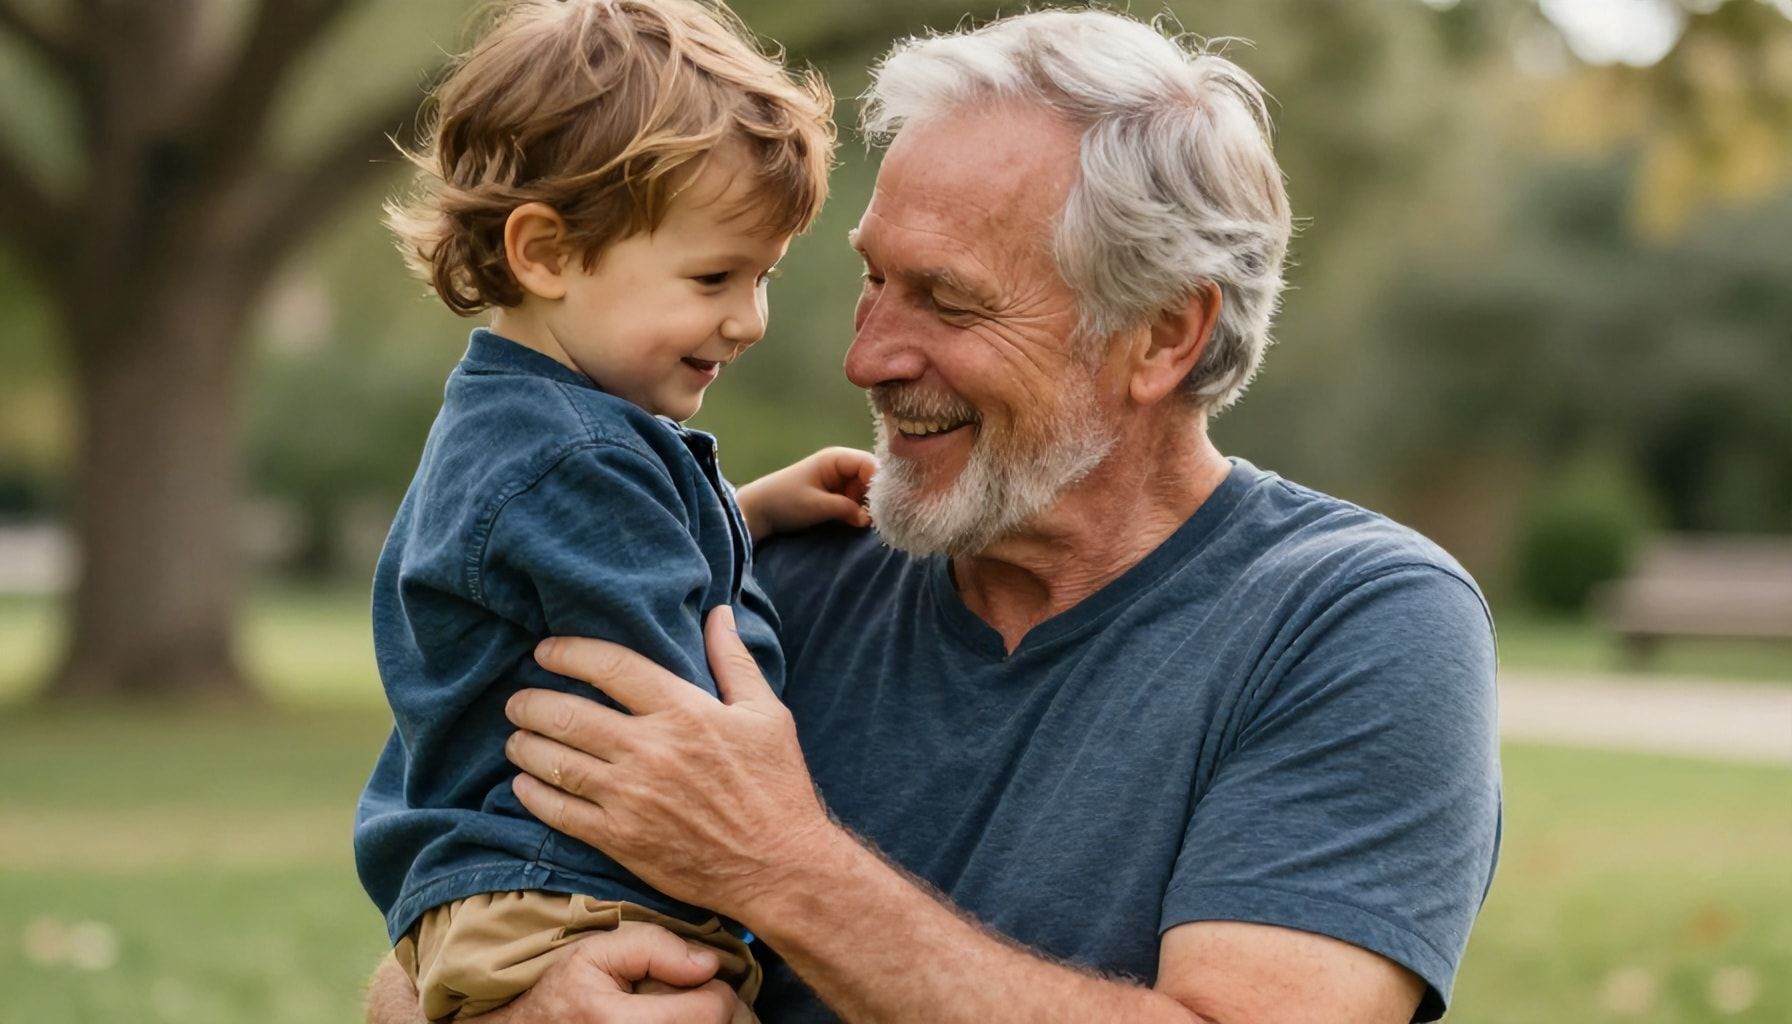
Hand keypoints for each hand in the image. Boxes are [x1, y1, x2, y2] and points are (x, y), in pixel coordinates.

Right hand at [364, 926, 739, 1023]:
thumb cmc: (560, 992)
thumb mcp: (595, 952)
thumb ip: (653, 947)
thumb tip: (708, 963)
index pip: (713, 1010)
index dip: (718, 987)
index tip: (701, 976)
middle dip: (724, 1010)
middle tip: (704, 993)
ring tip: (691, 1010)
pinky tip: (680, 1022)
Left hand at [506, 606, 839, 920]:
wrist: (779, 866)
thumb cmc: (776, 786)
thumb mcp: (766, 714)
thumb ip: (734, 660)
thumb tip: (718, 612)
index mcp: (684, 711)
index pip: (610, 666)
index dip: (569, 653)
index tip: (546, 650)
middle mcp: (650, 750)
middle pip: (568, 714)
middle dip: (531, 702)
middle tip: (518, 700)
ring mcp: (631, 797)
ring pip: (555, 762)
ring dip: (524, 745)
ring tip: (515, 738)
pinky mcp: (621, 839)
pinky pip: (560, 812)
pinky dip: (533, 795)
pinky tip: (524, 784)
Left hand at [736, 446, 874, 540]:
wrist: (758, 511)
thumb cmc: (784, 501)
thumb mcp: (816, 505)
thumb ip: (846, 509)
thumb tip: (869, 519)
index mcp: (836, 458)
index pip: (870, 464)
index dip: (881, 482)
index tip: (886, 505)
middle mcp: (841, 466)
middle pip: (871, 478)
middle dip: (876, 496)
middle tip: (880, 518)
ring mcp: (838, 481)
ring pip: (865, 491)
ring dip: (868, 506)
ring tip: (872, 523)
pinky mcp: (835, 495)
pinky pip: (855, 500)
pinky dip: (859, 511)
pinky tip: (861, 523)